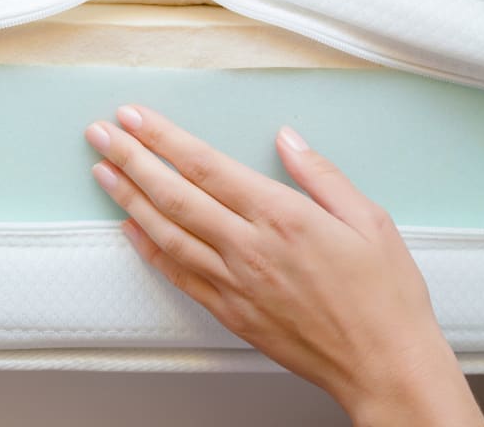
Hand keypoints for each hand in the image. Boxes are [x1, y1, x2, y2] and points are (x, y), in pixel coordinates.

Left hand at [84, 106, 483, 425]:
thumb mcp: (369, 219)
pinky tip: (129, 229)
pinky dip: (148, 249)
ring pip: (165, 233)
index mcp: (280, 216)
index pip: (205, 165)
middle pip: (173, 194)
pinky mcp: (228, 311)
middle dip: (130, 159)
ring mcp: (233, 282)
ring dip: (128, 199)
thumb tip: (287, 138)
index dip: (163, 138)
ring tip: (102, 172)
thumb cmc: (383, 296)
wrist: (383, 366)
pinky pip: (177, 275)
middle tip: (99, 135)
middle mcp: (247, 247)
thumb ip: (320, 175)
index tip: (133, 117)